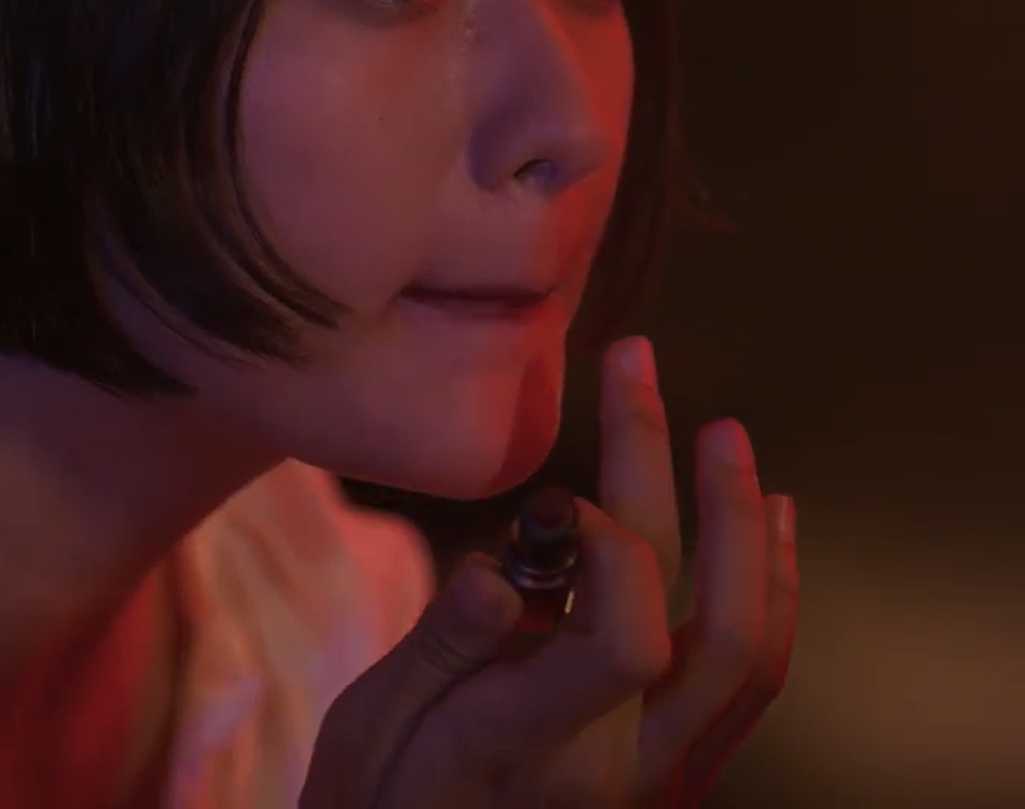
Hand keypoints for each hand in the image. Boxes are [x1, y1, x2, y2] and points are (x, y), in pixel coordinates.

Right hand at [301, 337, 798, 806]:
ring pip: (750, 655)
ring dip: (748, 536)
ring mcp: (659, 776)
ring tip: (728, 442)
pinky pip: (748, 682)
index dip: (609, 548)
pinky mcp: (672, 770)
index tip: (555, 501)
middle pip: (707, 628)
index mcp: (531, 750)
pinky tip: (765, 527)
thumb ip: (442, 646)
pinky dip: (767, 593)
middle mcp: (620, 769)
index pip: (624, 642)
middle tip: (645, 372)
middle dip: (684, 487)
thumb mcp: (372, 725)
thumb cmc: (375, 800)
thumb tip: (496, 563)